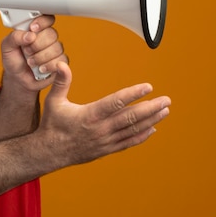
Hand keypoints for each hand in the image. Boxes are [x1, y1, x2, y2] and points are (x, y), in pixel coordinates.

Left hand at [0, 14, 66, 92]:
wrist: (17, 79)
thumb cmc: (13, 60)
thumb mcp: (7, 47)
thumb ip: (14, 37)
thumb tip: (29, 35)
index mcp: (35, 30)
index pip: (46, 19)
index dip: (42, 22)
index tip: (32, 28)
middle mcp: (47, 39)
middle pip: (51, 34)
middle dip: (37, 44)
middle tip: (26, 51)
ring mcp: (54, 51)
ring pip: (56, 48)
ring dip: (40, 57)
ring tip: (30, 62)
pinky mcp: (59, 63)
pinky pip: (61, 61)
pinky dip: (49, 65)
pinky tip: (40, 69)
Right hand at [38, 61, 170, 168]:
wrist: (49, 152)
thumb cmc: (52, 125)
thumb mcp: (53, 101)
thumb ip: (61, 82)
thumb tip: (61, 63)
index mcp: (89, 115)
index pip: (116, 102)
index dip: (133, 94)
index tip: (148, 87)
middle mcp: (100, 129)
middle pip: (130, 117)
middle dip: (150, 108)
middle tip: (166, 100)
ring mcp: (105, 141)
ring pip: (133, 130)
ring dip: (151, 120)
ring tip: (164, 111)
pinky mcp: (106, 150)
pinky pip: (128, 142)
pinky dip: (142, 136)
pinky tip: (152, 129)